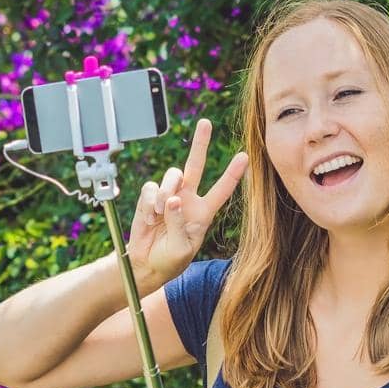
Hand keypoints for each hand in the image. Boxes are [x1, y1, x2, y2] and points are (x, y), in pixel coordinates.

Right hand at [128, 118, 247, 291]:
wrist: (145, 264)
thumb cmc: (169, 261)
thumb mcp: (181, 249)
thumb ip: (179, 224)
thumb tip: (173, 200)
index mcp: (203, 213)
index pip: (221, 190)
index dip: (233, 174)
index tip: (244, 157)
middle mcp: (188, 199)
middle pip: (196, 165)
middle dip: (200, 143)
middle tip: (205, 123)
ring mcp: (169, 196)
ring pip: (171, 176)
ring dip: (166, 190)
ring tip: (161, 211)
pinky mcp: (150, 198)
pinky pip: (151, 188)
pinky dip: (150, 201)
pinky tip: (150, 216)